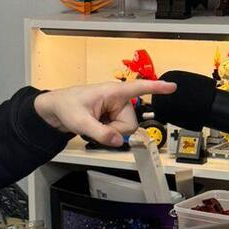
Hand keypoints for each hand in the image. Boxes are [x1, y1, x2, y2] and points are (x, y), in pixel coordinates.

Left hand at [33, 79, 176, 146]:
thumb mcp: (80, 121)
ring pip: (125, 130)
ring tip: (94, 124)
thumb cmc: (66, 106)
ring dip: (110, 133)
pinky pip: (118, 132)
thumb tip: (118, 141)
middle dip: (115, 131)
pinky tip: (96, 126)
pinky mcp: (112, 117)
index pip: (138, 88)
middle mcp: (118, 99)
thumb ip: (100, 132)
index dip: (156, 88)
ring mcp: (116, 109)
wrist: (55, 110)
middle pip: (130, 124)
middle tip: (96, 126)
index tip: (172, 87)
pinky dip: (107, 133)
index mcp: (113, 92)